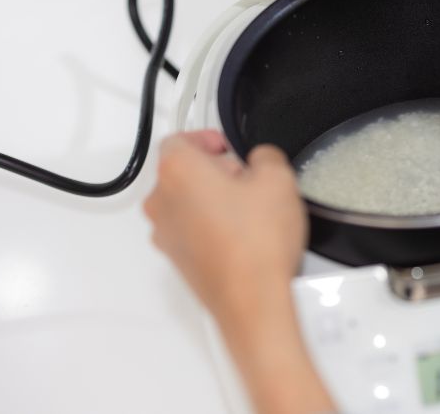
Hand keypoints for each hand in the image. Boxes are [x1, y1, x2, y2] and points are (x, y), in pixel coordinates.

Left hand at [144, 131, 305, 321]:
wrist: (252, 300)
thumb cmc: (257, 243)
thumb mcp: (278, 179)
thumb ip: (265, 155)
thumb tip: (259, 160)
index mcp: (177, 171)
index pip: (180, 138)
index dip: (208, 139)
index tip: (229, 148)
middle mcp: (161, 201)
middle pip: (182, 170)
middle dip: (214, 170)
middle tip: (249, 179)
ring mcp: (165, 233)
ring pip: (186, 201)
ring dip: (213, 199)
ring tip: (251, 211)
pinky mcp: (177, 258)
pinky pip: (190, 229)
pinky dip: (211, 226)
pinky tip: (245, 235)